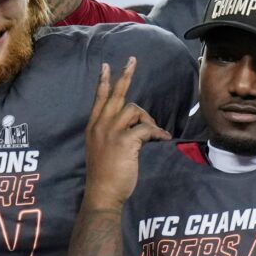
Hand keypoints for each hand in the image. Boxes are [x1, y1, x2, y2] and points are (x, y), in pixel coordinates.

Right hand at [84, 60, 169, 206]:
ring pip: (134, 110)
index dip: (104, 82)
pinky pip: (146, 128)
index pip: (99, 100)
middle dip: (125, 76)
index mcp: (93, 128)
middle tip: (132, 60)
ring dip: (148, 119)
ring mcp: (111, 132)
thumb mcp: (102, 150)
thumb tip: (134, 127)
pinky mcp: (124, 141)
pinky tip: (163, 139)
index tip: (106, 66)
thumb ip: (113, 135)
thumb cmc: (104, 176)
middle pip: (116, 95)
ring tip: (153, 133)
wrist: (102, 194)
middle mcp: (100, 126)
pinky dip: (157, 132)